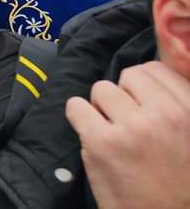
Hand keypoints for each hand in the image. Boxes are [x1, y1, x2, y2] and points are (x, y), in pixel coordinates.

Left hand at [66, 61, 189, 208]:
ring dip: (103, 108)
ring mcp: (131, 128)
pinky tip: (94, 137)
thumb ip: (176, 105)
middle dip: (124, 96)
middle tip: (129, 122)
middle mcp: (164, 116)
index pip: (155, 70)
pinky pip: (76, 107)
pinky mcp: (101, 143)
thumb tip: (149, 77)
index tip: (142, 104)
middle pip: (128, 76)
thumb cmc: (180, 184)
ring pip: (101, 89)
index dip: (143, 87)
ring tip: (115, 134)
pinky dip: (80, 118)